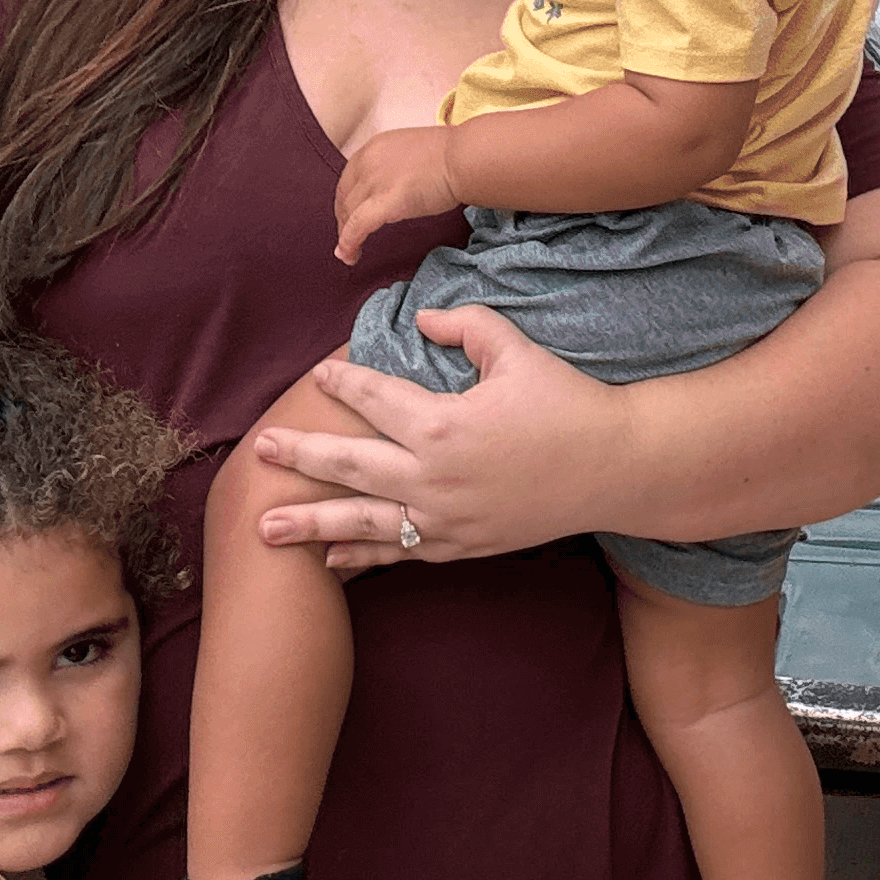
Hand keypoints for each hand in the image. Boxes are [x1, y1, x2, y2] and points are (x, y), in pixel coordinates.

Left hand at [251, 307, 625, 571]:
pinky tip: (331, 559)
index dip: (341, 383)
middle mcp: (433, 477)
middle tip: (260, 451)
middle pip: (348, 465)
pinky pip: (402, 552)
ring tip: (263, 530)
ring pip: (362, 521)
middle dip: (300, 457)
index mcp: (442, 424)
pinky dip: (363, 555)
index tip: (317, 376)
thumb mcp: (519, 352)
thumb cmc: (570, 404)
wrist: (618, 468)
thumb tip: (420, 320)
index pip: (373, 398)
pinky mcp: (464, 544)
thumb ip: (466, 326)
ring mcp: (446, 518)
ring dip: (310, 525)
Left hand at [333, 128, 460, 264]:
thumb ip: (398, 166)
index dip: (347, 200)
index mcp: (374, 147)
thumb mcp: (415, 152)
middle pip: (344, 197)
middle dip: (343, 219)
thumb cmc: (453, 155)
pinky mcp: (384, 202)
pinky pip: (358, 226)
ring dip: (345, 235)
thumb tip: (399, 185)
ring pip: (348, 213)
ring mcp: (374, 181)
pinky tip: (350, 256)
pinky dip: (349, 242)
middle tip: (348, 237)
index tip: (350, 214)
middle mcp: (367, 162)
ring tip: (349, 252)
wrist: (465, 158)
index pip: (349, 178)